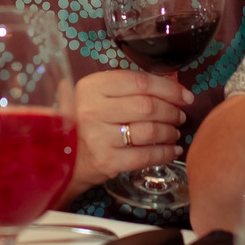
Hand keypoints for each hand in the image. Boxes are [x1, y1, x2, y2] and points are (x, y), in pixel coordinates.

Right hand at [67, 68, 189, 196]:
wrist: (59, 156)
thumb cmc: (84, 122)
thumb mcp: (97, 96)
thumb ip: (127, 88)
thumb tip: (172, 87)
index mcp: (92, 87)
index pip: (140, 82)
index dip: (169, 89)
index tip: (185, 96)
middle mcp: (92, 110)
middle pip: (147, 107)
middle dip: (171, 111)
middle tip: (179, 115)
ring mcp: (98, 137)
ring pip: (149, 131)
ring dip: (169, 131)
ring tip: (174, 132)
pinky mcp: (106, 161)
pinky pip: (145, 156)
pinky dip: (164, 153)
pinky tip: (172, 150)